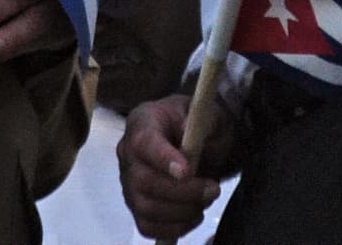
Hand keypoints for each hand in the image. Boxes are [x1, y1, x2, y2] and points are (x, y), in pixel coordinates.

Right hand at [117, 95, 228, 239]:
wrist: (195, 139)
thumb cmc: (197, 123)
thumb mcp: (206, 112)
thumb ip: (202, 120)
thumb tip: (192, 135)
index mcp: (142, 121)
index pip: (144, 142)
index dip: (163, 159)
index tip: (187, 172)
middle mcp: (128, 153)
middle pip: (144, 180)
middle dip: (182, 191)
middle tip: (213, 189)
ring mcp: (128, 182)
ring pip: (146, 207)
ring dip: (182, 211)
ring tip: (206, 200)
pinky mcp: (136, 206)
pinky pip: (147, 226)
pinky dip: (174, 228)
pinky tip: (194, 215)